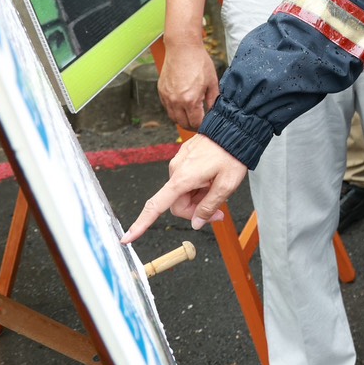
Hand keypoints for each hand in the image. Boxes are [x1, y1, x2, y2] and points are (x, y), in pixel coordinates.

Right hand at [121, 133, 246, 243]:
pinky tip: (214, 178)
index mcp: (182, 178)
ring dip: (200, 197)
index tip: (127, 238)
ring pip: (184, 192)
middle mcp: (176, 169)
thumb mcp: (227, 185)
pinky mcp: (185, 157)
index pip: (156, 206)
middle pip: (178, 204)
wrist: (236, 127)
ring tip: (218, 188)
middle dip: (196, 211)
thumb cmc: (232, 154)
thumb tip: (196, 223)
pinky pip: (188, 179)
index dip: (141, 224)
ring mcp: (180, 162)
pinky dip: (199, 185)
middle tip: (219, 212)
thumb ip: (209, 206)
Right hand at [157, 38, 219, 130]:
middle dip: (192, 126)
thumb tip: (213, 112)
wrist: (182, 48)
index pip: (196, 123)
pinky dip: (174, 111)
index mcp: (190, 100)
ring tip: (192, 116)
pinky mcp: (161, 91)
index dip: (203, 126)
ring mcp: (167, 97)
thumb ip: (213, 100)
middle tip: (200, 123)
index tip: (207, 124)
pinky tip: (183, 106)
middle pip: (183, 124)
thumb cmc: (199, 62)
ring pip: (173, 118)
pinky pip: (167, 108)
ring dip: (182, 120)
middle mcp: (176, 101)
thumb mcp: (212, 81)